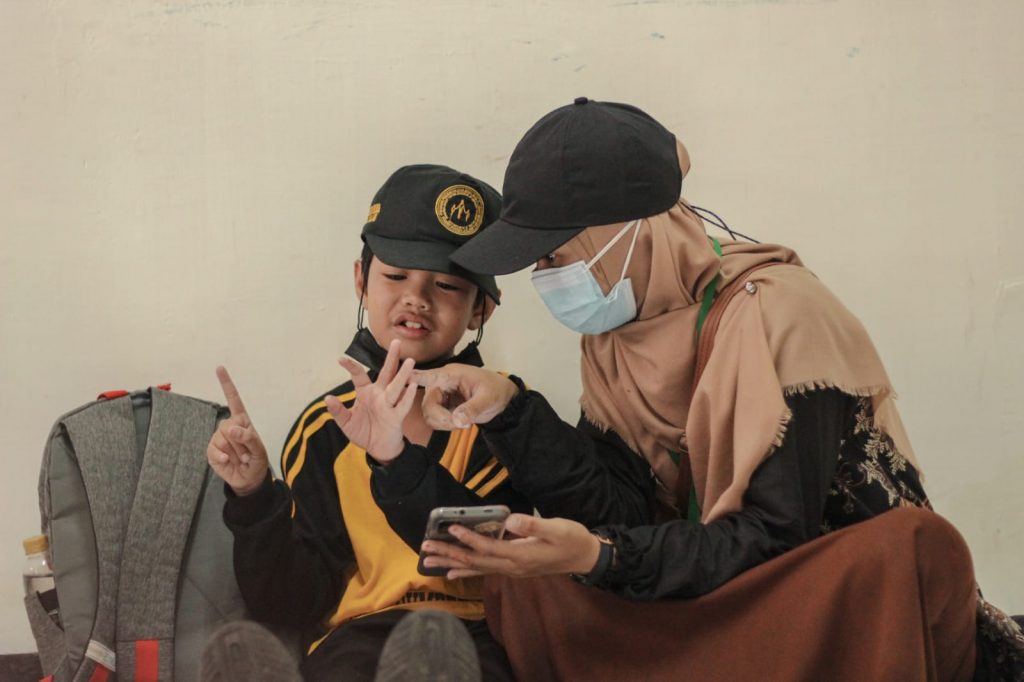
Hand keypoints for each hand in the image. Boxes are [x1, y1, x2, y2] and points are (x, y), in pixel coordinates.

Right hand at [207, 366, 268, 495]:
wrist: (249, 479)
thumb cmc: (257, 461)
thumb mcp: (259, 449)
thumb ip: (248, 438)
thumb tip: (231, 430)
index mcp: (242, 421)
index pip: (234, 400)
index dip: (226, 384)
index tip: (219, 368)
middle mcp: (229, 427)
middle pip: (228, 425)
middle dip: (240, 441)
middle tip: (247, 452)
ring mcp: (219, 439)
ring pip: (221, 439)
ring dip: (234, 451)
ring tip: (240, 458)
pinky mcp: (211, 451)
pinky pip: (213, 450)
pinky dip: (222, 457)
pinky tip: (229, 461)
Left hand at [325, 339, 416, 463]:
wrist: (378, 448)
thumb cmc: (364, 432)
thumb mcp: (346, 423)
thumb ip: (337, 411)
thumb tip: (328, 398)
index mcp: (365, 393)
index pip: (359, 376)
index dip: (351, 367)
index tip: (340, 359)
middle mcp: (379, 395)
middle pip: (386, 373)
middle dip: (391, 358)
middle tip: (396, 342)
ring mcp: (389, 404)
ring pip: (396, 386)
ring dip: (402, 374)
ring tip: (409, 361)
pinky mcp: (396, 416)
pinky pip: (402, 405)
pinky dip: (407, 396)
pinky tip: (412, 385)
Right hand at [412, 364, 517, 429]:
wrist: (502, 400)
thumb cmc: (496, 391)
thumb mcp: (487, 399)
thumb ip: (472, 410)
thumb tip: (457, 421)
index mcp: (450, 375)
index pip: (428, 375)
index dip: (413, 378)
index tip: (400, 378)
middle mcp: (441, 384)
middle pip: (427, 404)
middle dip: (441, 418)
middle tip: (459, 425)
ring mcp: (440, 396)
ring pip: (429, 414)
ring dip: (443, 423)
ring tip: (462, 423)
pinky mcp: (442, 407)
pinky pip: (435, 419)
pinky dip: (445, 425)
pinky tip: (460, 423)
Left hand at [420, 514, 601, 579]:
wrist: (584, 557)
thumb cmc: (572, 539)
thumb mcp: (557, 528)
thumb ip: (533, 525)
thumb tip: (510, 520)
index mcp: (520, 556)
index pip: (489, 548)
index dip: (469, 539)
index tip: (451, 528)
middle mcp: (511, 566)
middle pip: (474, 561)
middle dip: (449, 554)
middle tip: (425, 549)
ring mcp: (511, 569)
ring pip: (475, 568)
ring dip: (451, 563)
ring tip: (428, 562)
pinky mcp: (512, 567)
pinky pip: (483, 570)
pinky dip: (465, 570)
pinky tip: (451, 571)